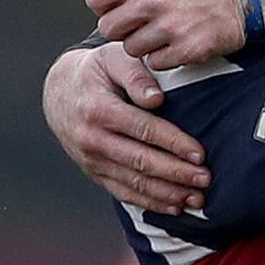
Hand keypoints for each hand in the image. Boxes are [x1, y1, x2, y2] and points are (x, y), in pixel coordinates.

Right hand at [43, 42, 205, 216]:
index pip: (143, 130)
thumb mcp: (113, 58)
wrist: (59, 93)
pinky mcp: (94, 173)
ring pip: (134, 183)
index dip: (174, 144)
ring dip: (167, 194)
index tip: (200, 154)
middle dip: (176, 174)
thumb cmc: (96, 72)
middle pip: (141, 162)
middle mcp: (92, 139)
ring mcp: (92, 160)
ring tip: (196, 198)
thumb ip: (136, 74)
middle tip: (205, 180)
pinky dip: (150, 202)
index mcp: (99, 110)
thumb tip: (156, 99)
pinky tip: (174, 206)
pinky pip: (123, 192)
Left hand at [86, 0, 244, 68]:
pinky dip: (163, 56)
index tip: (119, 4)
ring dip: (142, 42)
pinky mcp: (188, 49)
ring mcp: (172, 26)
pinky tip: (178, 40)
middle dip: (121, 26)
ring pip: (130, 48)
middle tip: (142, 20)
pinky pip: (154, 62)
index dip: (103, 3)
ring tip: (164, 29)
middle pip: (108, 27)